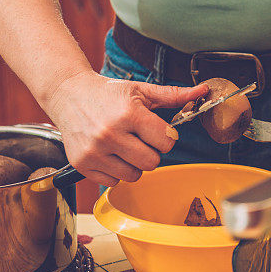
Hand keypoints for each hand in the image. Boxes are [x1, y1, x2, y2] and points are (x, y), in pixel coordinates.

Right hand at [45, 70, 207, 185]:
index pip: (166, 141)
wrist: (68, 94)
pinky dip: (116, 171)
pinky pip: (113, 181)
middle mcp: (110, 134)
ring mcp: (94, 151)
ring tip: (124, 145)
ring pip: (133, 175)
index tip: (157, 130)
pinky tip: (110, 153)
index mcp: (128, 114)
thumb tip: (202, 92)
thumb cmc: (107, 93)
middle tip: (140, 139)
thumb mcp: (141, 90)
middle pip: (152, 162)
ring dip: (134, 163)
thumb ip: (173, 95)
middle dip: (151, 151)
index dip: (166, 136)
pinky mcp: (82, 164)